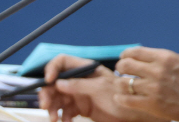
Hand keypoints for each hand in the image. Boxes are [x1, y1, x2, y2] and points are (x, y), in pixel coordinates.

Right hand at [38, 54, 165, 121]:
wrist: (132, 114)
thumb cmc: (121, 96)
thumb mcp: (99, 89)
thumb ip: (79, 85)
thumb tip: (58, 83)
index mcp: (85, 69)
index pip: (62, 62)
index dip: (52, 69)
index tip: (48, 81)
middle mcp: (79, 80)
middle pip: (55, 83)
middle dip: (48, 93)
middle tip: (46, 106)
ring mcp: (79, 94)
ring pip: (58, 98)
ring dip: (53, 108)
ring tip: (54, 119)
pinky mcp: (80, 108)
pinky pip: (65, 111)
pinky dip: (62, 117)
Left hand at [113, 47, 178, 121]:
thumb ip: (161, 59)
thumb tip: (144, 58)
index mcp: (163, 57)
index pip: (135, 52)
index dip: (125, 55)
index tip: (124, 58)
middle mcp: (156, 70)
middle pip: (126, 65)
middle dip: (120, 67)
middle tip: (121, 71)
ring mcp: (153, 88)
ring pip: (124, 83)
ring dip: (120, 83)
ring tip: (122, 85)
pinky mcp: (152, 104)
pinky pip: (127, 100)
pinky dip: (120, 98)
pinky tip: (120, 97)